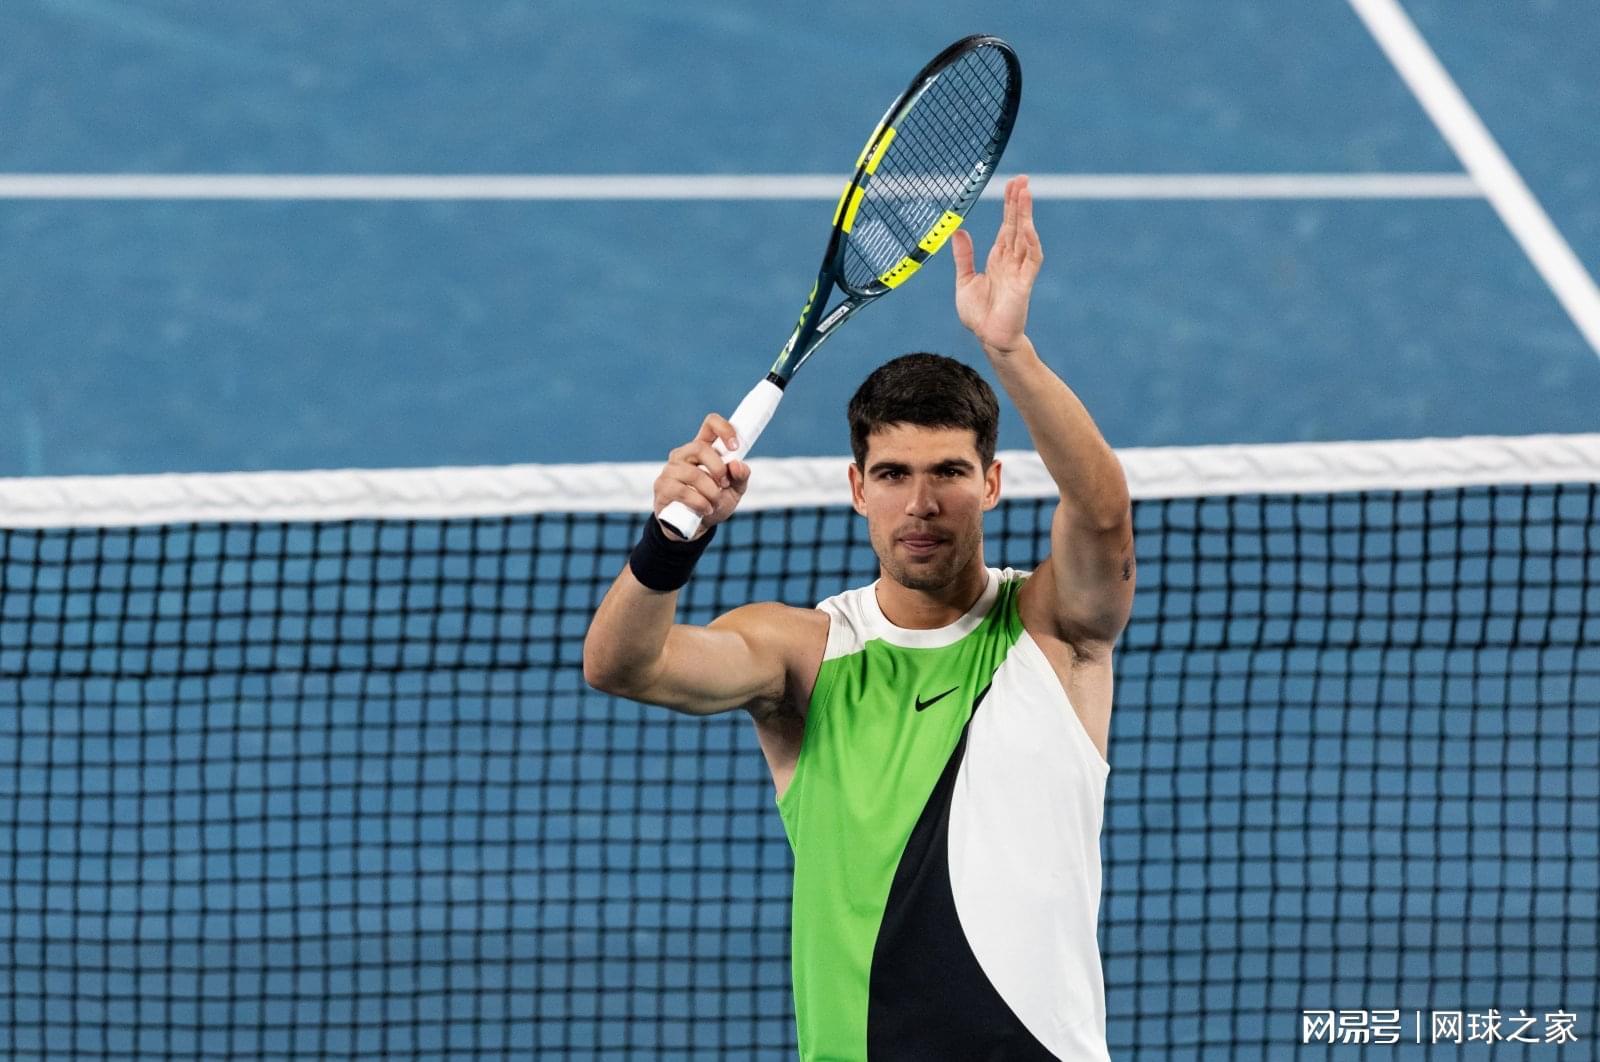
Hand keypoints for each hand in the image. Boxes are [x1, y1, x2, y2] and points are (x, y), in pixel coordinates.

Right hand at [654, 413, 750, 538]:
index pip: (710, 425)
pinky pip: (682, 490)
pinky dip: (699, 502)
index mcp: (703, 450)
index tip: (735, 446)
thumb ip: (740, 477)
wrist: (694, 529)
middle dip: (717, 468)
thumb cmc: (714, 503)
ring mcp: (670, 470)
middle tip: (724, 484)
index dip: (724, 429)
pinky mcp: (662, 487)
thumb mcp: (734, 491)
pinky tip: (705, 509)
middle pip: (700, 447)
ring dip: (710, 491)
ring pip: (693, 473)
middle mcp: (684, 455)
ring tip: (714, 503)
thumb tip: (737, 465)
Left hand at [951, 174, 1042, 356]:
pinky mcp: (1023, 284)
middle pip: (1017, 225)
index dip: (1010, 205)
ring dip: (1026, 216)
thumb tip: (958, 231)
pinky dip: (1031, 244)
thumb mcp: (964, 280)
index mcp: (998, 258)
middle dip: (1020, 202)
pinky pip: (1031, 261)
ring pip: (1025, 237)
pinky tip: (1029, 228)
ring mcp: (1019, 271)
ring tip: (1026, 193)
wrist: (987, 338)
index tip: (1013, 185)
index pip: (1007, 226)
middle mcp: (1011, 261)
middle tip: (1023, 179)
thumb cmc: (979, 314)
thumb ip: (964, 256)